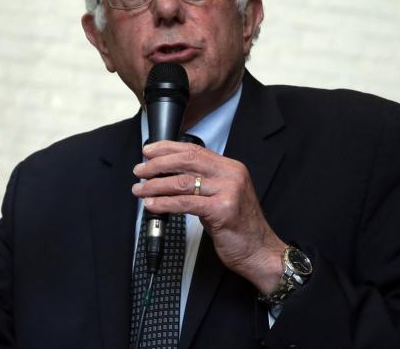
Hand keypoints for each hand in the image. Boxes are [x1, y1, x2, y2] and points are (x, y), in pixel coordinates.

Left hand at [132, 140, 286, 294]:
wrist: (260, 251)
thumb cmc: (239, 226)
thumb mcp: (222, 196)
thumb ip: (201, 183)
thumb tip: (169, 176)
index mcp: (230, 167)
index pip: (194, 150)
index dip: (168, 148)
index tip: (149, 151)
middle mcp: (231, 175)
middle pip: (187, 160)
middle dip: (158, 164)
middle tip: (140, 171)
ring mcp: (228, 191)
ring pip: (182, 182)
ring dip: (155, 185)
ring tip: (140, 189)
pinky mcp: (221, 210)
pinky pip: (185, 203)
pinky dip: (164, 203)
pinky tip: (152, 205)